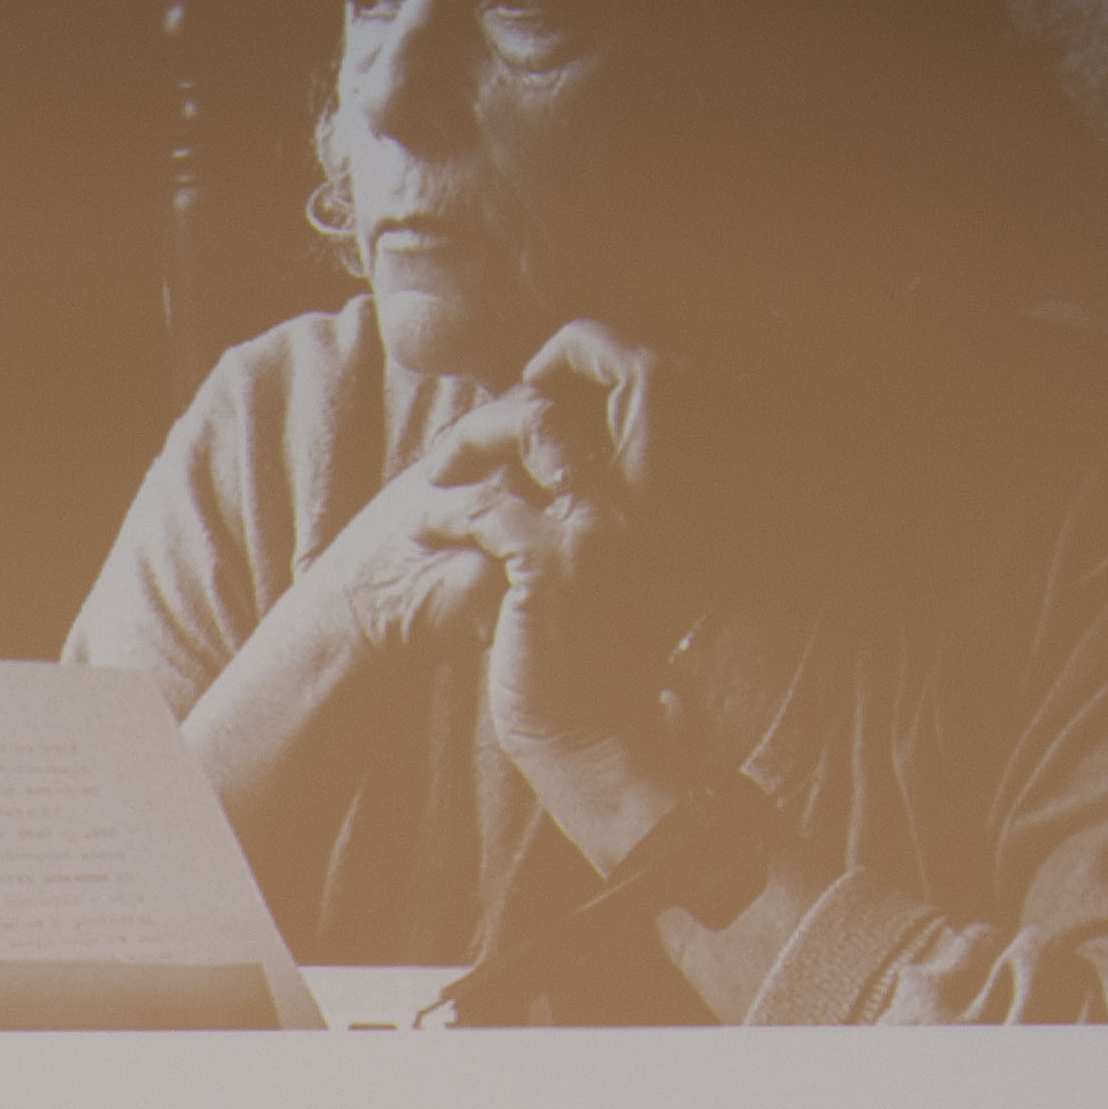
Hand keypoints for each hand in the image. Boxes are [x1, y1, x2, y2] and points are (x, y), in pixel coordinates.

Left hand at [414, 320, 693, 867]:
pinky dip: (449, 513)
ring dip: (474, 444)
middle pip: (595, 389)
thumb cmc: (593, 649)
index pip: (647, 385)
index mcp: (676, 492)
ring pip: (536, 428)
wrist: (590, 737)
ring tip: (438, 477)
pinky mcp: (555, 566)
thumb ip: (605, 490)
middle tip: (468, 436)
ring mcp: (606, 528)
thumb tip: (559, 425)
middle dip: (531, 386)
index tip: (522, 401)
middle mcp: (655, 500)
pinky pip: (491, 506)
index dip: (584, 371)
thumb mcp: (616, 559)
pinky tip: (431, 530)